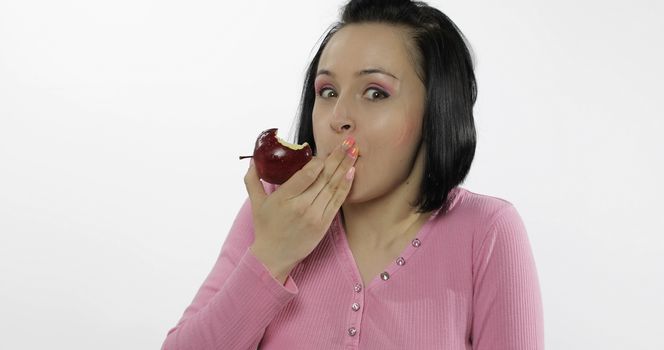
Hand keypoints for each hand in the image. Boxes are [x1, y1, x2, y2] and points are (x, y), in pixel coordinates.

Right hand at [244, 137, 358, 281]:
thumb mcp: (255, 203)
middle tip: (348, 141)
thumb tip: (252, 160)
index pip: (306, 175)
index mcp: (284, 198)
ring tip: (354, 151)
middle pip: (323, 177)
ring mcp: (315, 215)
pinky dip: (345, 186)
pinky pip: (337, 201)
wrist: (274, 256)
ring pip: (333, 186)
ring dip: (345, 167)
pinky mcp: (324, 224)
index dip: (317, 161)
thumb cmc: (265, 228)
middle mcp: (301, 206)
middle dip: (337, 157)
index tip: (323, 151)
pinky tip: (352, 172)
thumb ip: (253, 180)